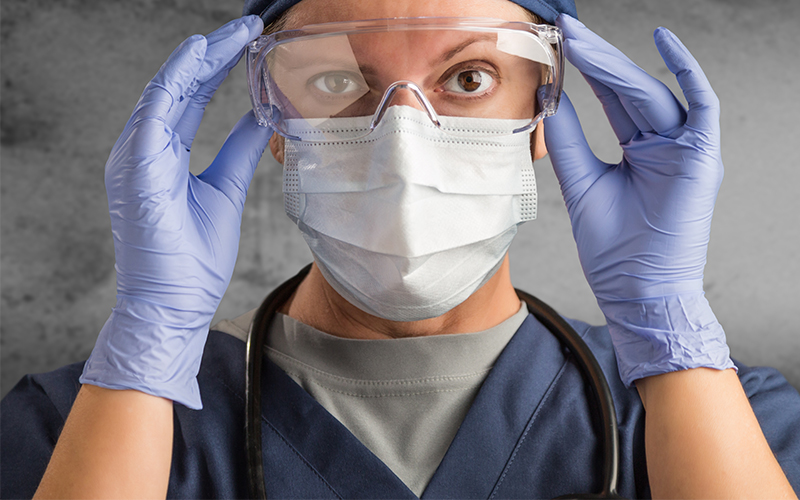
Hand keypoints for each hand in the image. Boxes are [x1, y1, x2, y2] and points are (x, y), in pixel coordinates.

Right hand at [80, 16, 271, 408]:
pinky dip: (176, 77)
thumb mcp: (225, 190)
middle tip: (248, 27)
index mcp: (163, 155)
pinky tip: (200, 53)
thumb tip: (261, 116)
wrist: (174, 304)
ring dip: (201, 57)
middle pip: (179, 87)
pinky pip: (155, 109)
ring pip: (167, 89)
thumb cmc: (193, 259)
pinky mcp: (135, 165)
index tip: (250, 45)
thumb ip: (238, 150)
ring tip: (234, 32)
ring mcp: (134, 155)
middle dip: (214, 54)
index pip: (190, 99)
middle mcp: (144, 148)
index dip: (218, 68)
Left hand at [544, 15, 733, 385]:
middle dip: (599, 59)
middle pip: (630, 91)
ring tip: (581, 44)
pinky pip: (702, 105)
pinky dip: (687, 72)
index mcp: (638, 153)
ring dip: (616, 67)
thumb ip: (568, 141)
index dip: (588, 71)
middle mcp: (663, 146)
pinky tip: (665, 42)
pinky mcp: (701, 158)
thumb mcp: (581, 184)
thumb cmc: (613, 251)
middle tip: (568, 31)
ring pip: (651, 95)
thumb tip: (549, 98)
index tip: (561, 45)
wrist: (635, 292)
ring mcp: (684, 150)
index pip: (613, 101)